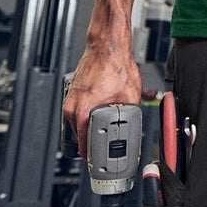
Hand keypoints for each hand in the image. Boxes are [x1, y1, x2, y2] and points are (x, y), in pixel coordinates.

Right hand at [62, 39, 141, 156]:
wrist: (107, 46)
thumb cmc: (115, 65)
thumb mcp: (130, 95)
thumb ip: (130, 114)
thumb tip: (135, 127)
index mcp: (82, 111)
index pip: (82, 143)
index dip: (92, 154)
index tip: (99, 160)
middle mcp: (72, 107)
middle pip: (79, 135)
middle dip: (92, 141)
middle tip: (105, 147)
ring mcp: (71, 99)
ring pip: (77, 123)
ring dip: (90, 127)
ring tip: (104, 128)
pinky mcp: (73, 93)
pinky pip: (77, 111)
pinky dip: (87, 115)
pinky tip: (99, 113)